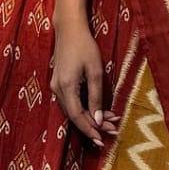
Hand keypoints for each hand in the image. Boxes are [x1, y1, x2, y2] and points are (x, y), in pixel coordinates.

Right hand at [50, 22, 119, 144]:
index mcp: (66, 87)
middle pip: (75, 115)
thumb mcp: (95, 71)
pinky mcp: (59, 83)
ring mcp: (56, 86)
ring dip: (90, 117)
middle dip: (94, 125)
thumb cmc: (85, 46)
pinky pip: (71, 102)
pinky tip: (98, 110)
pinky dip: (85, 108)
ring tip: (110, 122)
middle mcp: (57, 89)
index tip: (102, 140)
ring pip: (73, 110)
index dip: (89, 130)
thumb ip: (96, 96)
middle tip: (112, 131)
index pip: (77, 116)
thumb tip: (98, 119)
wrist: (69, 29)